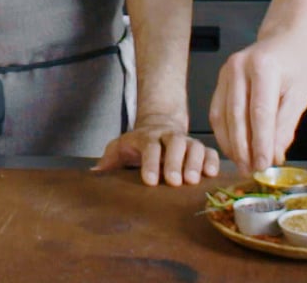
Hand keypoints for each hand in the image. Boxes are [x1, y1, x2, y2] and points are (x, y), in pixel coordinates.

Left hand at [92, 115, 219, 186]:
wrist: (159, 125)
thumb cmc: (138, 144)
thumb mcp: (120, 148)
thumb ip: (108, 160)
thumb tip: (94, 174)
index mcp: (147, 137)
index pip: (149, 147)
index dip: (150, 163)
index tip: (149, 180)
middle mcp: (169, 136)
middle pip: (175, 144)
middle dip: (175, 162)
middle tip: (174, 181)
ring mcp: (186, 141)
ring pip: (194, 147)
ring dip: (195, 163)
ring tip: (193, 180)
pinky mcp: (200, 148)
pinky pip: (210, 152)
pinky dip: (212, 161)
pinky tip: (211, 174)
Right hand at [209, 30, 306, 173]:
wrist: (285, 38)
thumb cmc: (296, 65)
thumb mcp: (300, 95)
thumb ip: (285, 126)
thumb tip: (273, 156)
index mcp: (264, 68)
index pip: (259, 113)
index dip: (260, 143)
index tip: (263, 164)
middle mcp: (240, 67)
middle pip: (237, 116)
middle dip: (243, 148)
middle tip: (251, 170)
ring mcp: (226, 71)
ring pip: (223, 116)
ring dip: (231, 144)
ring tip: (242, 164)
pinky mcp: (220, 79)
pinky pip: (216, 111)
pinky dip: (223, 133)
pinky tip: (233, 147)